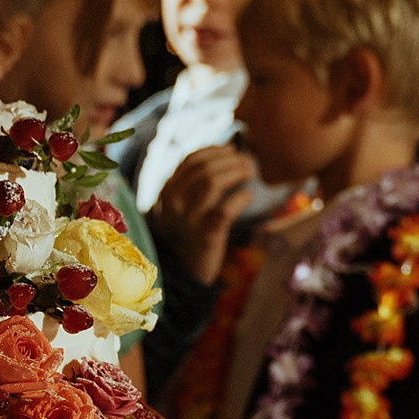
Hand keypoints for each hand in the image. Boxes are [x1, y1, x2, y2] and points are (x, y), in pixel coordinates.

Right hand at [149, 144, 258, 282]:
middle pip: (204, 169)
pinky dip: (239, 198)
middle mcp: (174, 202)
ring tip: (250, 172)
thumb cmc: (193, 229)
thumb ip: (199, 180)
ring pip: (212, 183)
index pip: (191, 160)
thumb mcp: (187, 203)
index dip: (214, 151)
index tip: (232, 150)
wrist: (187, 268)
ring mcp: (188, 219)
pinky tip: (248, 195)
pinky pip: (225, 210)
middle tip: (248, 161)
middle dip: (229, 161)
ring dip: (235, 172)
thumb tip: (230, 150)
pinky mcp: (205, 234)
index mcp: (168, 190)